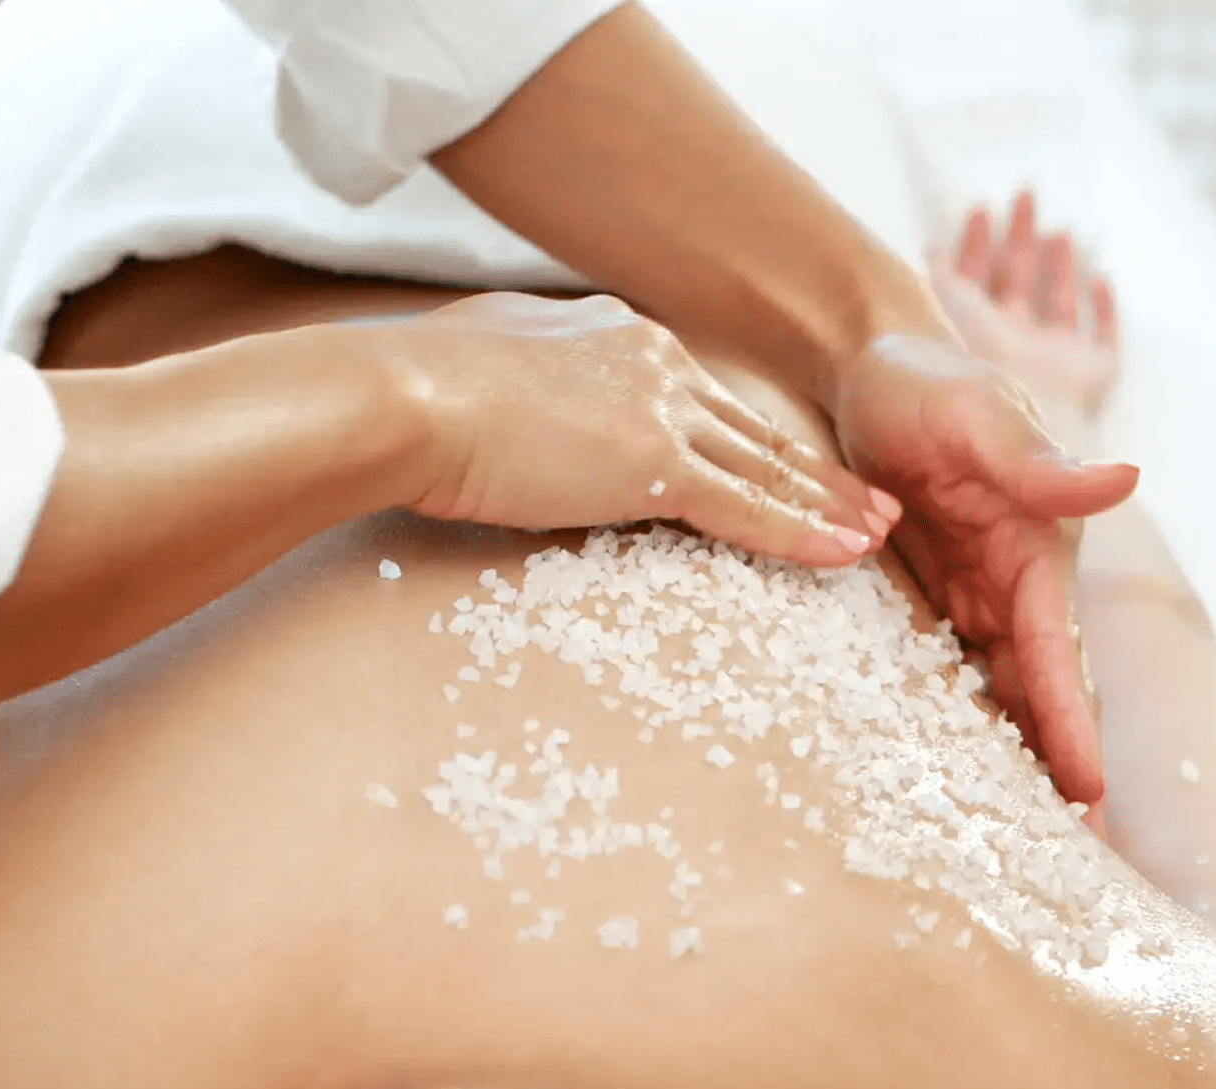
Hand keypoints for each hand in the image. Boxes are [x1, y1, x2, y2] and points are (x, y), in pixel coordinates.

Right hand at [396, 293, 896, 565]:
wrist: (405, 394)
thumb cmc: (417, 383)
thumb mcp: (485, 363)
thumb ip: (528, 377)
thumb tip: (519, 400)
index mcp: (614, 337)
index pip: (700, 400)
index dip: (746, 440)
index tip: (781, 463)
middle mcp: (653, 362)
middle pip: (749, 431)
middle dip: (812, 471)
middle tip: (868, 499)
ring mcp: (659, 410)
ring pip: (765, 467)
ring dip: (827, 504)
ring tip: (879, 531)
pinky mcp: (653, 463)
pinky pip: (746, 507)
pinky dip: (802, 533)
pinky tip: (848, 555)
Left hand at [924, 192, 1122, 824]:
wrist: (868, 370)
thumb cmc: (924, 384)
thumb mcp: (978, 417)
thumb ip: (1040, 462)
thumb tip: (1125, 477)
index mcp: (1037, 552)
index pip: (1056, 655)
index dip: (1072, 724)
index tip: (1086, 796)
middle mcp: (1012, 582)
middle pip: (1038, 689)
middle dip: (1056, 762)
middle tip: (1065, 850)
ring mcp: (971, 592)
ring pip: (998, 688)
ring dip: (1014, 752)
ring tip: (1015, 829)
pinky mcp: (928, 593)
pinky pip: (948, 666)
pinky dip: (962, 714)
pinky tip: (953, 761)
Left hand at [932, 190, 1118, 417]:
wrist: (1014, 420)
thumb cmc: (971, 366)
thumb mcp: (949, 314)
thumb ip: (942, 282)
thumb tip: (930, 250)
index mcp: (974, 335)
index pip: (973, 284)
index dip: (975, 247)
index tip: (980, 208)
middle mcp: (1013, 346)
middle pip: (1017, 285)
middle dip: (1019, 241)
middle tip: (1024, 195)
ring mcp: (1052, 361)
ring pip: (1057, 305)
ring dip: (1059, 267)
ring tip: (1061, 231)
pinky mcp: (1091, 374)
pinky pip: (1101, 336)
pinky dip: (1103, 309)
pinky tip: (1100, 280)